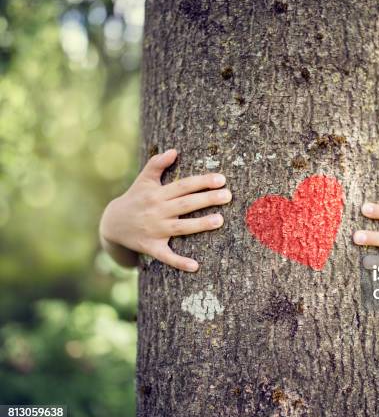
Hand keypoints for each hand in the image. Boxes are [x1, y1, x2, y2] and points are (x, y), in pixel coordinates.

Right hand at [99, 149, 231, 271]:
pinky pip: (166, 256)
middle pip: (185, 204)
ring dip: (200, 225)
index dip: (202, 182)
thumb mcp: (143, 180)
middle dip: (207, 199)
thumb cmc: (135, 199)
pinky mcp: (151, 247)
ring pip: (181, 228)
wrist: (112, 224)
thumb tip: (174, 151)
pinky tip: (195, 266)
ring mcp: (154, 230)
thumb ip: (157, 164)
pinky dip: (179, 262)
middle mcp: (157, 211)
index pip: (183, 186)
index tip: (221, 179)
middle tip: (228, 196)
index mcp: (157, 194)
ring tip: (220, 220)